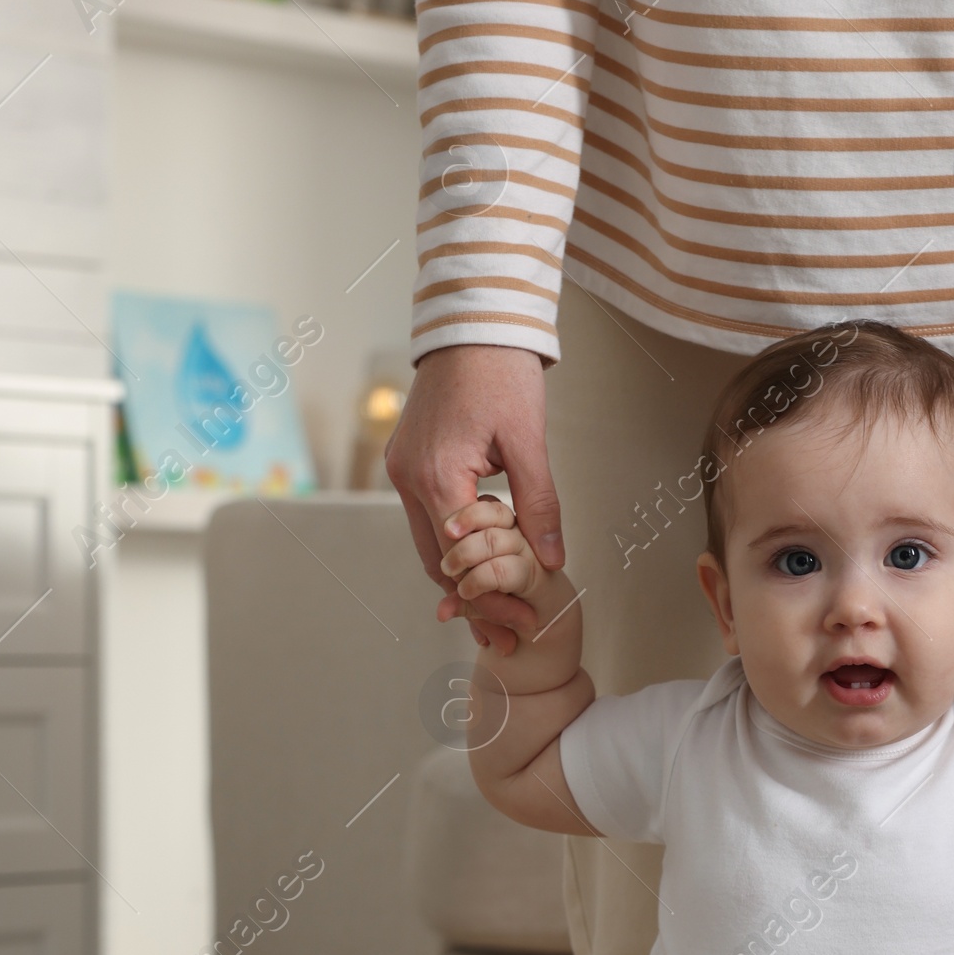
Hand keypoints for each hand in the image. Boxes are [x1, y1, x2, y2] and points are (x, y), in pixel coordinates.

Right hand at [384, 343, 564, 637]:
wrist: (471, 321)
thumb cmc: (501, 371)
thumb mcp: (529, 440)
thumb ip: (539, 503)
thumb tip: (551, 560)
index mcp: (435, 475)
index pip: (459, 558)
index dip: (490, 596)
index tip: (520, 624)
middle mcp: (407, 477)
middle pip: (435, 560)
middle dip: (473, 598)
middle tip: (509, 633)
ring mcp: (402, 469)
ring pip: (427, 542)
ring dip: (461, 574)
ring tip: (498, 609)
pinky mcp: (409, 460)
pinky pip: (426, 517)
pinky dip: (452, 544)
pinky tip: (481, 561)